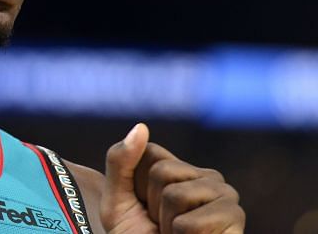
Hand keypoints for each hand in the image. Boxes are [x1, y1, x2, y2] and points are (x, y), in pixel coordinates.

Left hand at [100, 123, 244, 233]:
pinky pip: (189, 223)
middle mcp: (205, 175)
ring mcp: (224, 193)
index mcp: (179, 167)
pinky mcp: (234, 217)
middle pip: (162, 172)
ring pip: (175, 195)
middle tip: (160, 225)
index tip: (143, 206)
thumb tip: (141, 126)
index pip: (150, 152)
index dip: (136, 184)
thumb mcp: (116, 199)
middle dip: (152, 205)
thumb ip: (120, 161)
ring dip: (166, 224)